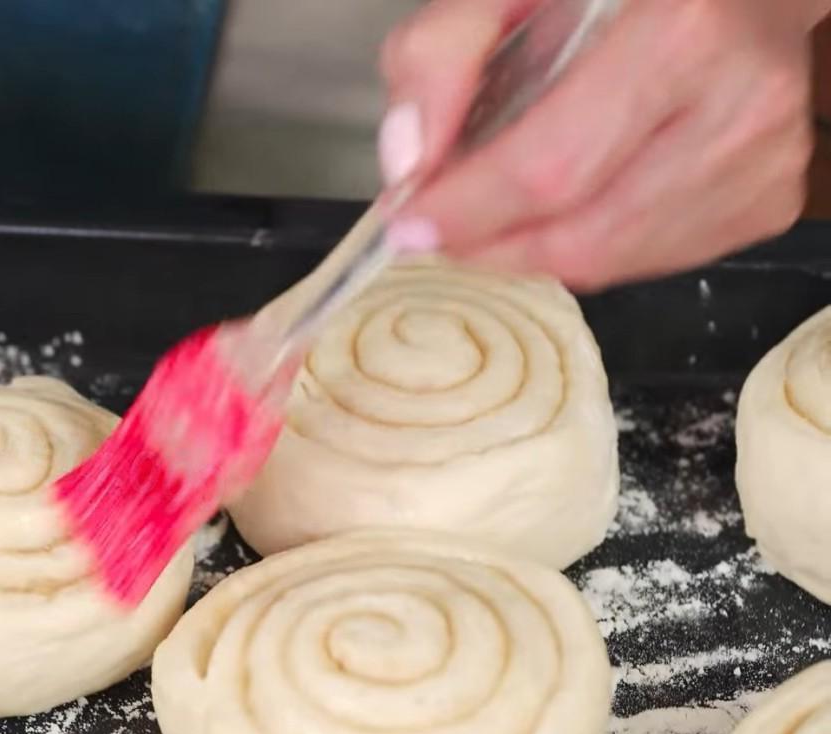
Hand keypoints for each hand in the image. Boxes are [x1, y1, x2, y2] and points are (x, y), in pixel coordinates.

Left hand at [377, 0, 822, 289]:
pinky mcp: (768, 202)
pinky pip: (648, 261)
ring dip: (532, 252)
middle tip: (438, 230)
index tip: (407, 225)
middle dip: (489, 244)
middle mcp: (739, 104)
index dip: (467, 212)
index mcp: (679, 31)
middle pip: (581, 233)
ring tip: (495, 212)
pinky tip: (569, 204)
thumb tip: (408, 162)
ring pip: (612, 260)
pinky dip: (587, 248)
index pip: (550, 168)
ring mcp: (763, 162)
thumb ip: (440, 55)